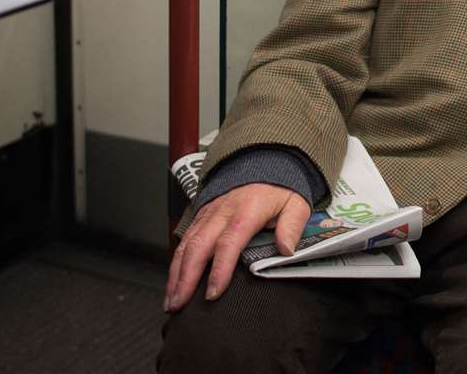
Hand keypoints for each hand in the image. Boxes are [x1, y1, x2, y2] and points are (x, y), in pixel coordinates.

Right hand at [163, 183, 311, 310]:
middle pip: (198, 247)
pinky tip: (173, 281)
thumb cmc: (280, 187)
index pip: (229, 243)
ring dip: (175, 274)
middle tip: (179, 305)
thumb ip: (292, 226)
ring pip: (186, 245)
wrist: (265, 160)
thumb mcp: (296, 203)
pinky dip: (175, 262)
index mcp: (247, 210)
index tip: (213, 293)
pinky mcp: (202, 215)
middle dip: (185, 278)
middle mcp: (223, 212)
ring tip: (171, 300)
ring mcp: (209, 213)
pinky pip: (185, 239)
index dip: (219, 270)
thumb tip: (286, 249)